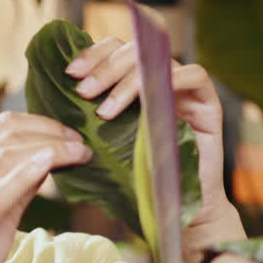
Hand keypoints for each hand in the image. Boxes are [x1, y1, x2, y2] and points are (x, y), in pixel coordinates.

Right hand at [0, 111, 91, 262]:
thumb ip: (15, 187)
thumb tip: (47, 157)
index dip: (42, 124)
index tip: (72, 137)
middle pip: (4, 137)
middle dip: (51, 134)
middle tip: (82, 145)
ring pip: (3, 159)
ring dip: (49, 149)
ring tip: (78, 153)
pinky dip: (24, 174)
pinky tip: (49, 163)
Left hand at [64, 36, 243, 262]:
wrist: (176, 212)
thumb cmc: (138, 182)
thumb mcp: (106, 146)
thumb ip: (90, 122)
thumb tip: (53, 105)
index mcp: (136, 85)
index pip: (115, 50)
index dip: (93, 55)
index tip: (71, 73)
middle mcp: (161, 82)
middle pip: (135, 49)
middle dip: (105, 67)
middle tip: (84, 92)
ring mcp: (186, 91)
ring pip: (160, 61)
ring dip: (128, 81)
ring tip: (105, 111)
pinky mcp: (209, 105)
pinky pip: (194, 75)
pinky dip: (170, 82)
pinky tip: (146, 107)